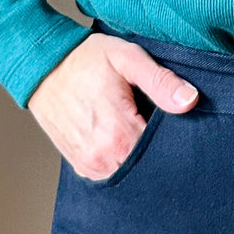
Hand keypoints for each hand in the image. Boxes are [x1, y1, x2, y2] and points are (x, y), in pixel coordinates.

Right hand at [27, 32, 199, 179]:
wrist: (43, 67)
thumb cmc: (86, 59)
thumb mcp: (127, 58)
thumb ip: (160, 81)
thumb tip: (190, 100)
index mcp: (119, 132)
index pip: (162, 153)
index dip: (174, 141)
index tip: (178, 126)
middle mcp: (103, 157)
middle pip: (147, 168)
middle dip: (159, 152)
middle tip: (161, 127)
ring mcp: (89, 165)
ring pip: (129, 174)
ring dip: (139, 159)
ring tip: (140, 130)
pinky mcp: (81, 166)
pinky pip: (110, 175)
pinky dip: (121, 162)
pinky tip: (125, 142)